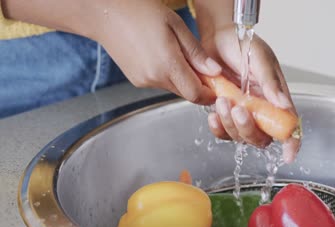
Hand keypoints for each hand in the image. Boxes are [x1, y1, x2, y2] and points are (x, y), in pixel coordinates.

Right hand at [93, 0, 221, 104]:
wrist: (104, 12)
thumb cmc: (139, 11)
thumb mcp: (175, 25)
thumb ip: (196, 52)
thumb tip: (214, 72)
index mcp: (167, 65)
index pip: (196, 94)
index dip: (210, 93)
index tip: (218, 86)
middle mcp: (154, 78)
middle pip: (186, 93)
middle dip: (198, 85)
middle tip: (203, 67)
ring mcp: (143, 81)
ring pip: (174, 88)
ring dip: (182, 78)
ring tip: (178, 53)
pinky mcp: (136, 80)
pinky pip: (160, 83)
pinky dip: (168, 75)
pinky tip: (163, 56)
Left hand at [200, 26, 300, 163]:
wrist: (217, 37)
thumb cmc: (242, 44)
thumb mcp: (260, 59)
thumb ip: (271, 83)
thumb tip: (284, 104)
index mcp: (276, 97)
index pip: (288, 124)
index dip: (291, 142)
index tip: (288, 155)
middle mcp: (261, 108)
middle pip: (261, 137)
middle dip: (248, 128)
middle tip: (238, 108)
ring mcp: (242, 112)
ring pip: (240, 135)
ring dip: (229, 123)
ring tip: (222, 100)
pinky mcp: (225, 112)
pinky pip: (223, 130)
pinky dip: (218, 126)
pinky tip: (214, 112)